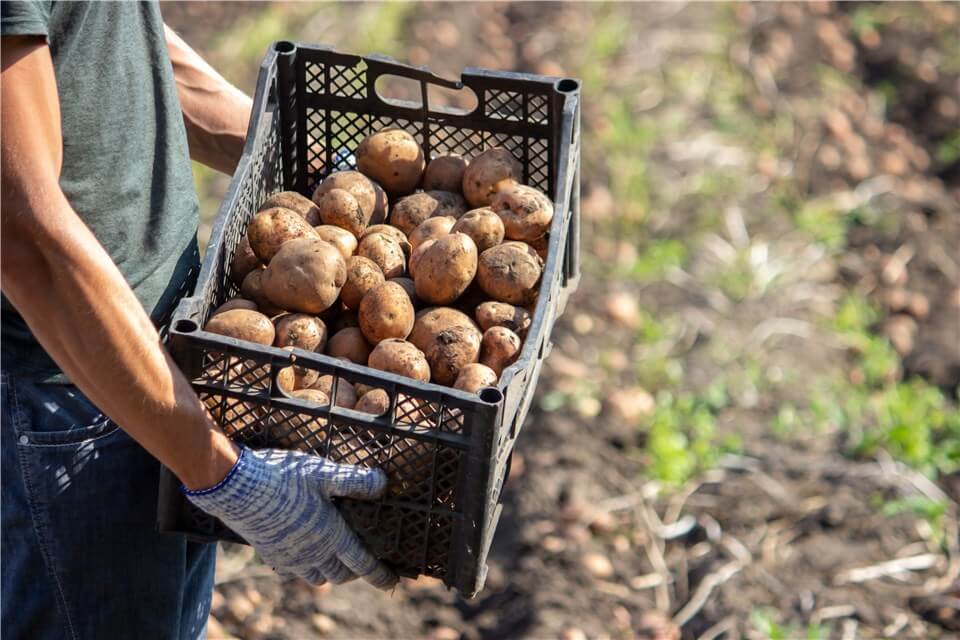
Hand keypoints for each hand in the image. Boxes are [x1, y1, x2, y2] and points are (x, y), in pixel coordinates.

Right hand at [183, 446, 396, 588]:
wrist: (237, 488)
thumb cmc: (284, 478)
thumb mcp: (325, 473)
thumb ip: (356, 481)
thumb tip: (383, 484)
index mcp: (332, 537)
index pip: (363, 564)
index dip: (380, 575)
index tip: (392, 582)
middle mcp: (313, 554)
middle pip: (340, 574)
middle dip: (354, 570)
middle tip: (359, 558)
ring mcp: (290, 558)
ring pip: (316, 576)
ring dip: (328, 570)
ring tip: (333, 555)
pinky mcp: (270, 555)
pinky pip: (292, 571)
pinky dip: (303, 566)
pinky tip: (302, 550)